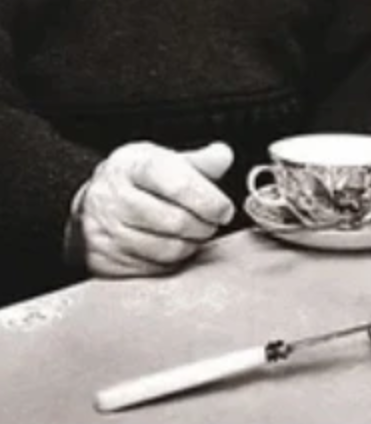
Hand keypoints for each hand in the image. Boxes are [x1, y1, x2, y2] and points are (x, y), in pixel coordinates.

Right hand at [73, 142, 234, 277]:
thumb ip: (199, 161)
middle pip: (175, 221)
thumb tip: (223, 156)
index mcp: (132, 166)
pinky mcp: (102, 260)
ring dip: (192, 245)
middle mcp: (113, 198)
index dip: (209, 200)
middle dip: (205, 226)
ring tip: (195, 233)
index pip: (178, 184)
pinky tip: (173, 246)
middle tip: (212, 223)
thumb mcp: (163, 159)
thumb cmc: (135, 179)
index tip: (224, 210)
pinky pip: (152, 268)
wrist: (91, 203)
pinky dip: (172, 261)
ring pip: (166, 249)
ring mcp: (104, 231)